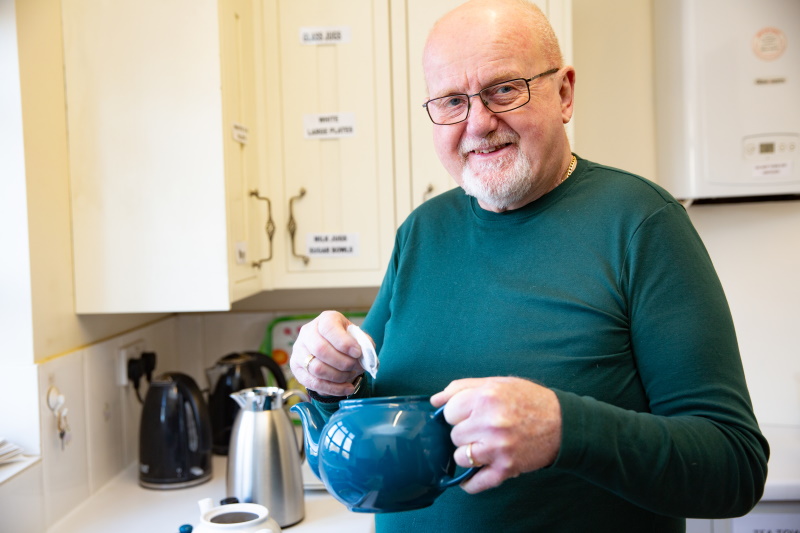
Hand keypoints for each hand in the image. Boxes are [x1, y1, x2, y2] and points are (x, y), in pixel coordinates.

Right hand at [289, 311, 366, 395]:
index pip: (329, 328)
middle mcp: (308, 332)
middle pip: (320, 349)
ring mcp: (299, 350)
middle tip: (355, 367)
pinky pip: (313, 383)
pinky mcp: (296, 368)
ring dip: (338, 376)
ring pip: (316, 368)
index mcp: (325, 320)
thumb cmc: (347, 342)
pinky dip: (333, 388)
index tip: (358, 353)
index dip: (344, 342)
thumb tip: (365, 356)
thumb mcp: (358, 338)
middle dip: (342, 362)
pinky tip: (347, 388)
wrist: (334, 351)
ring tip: (351, 376)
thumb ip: (364, 344)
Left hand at [431, 377, 561, 493]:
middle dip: (464, 433)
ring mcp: (498, 448)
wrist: (563, 423)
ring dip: (468, 454)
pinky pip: (475, 482)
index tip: (467, 414)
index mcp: (486, 398)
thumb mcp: (497, 383)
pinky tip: (472, 475)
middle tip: (480, 429)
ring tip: (483, 446)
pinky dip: (470, 482)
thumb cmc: (528, 400)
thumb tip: (435, 400)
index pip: (449, 412)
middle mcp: (491, 422)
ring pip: (461, 457)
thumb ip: (462, 387)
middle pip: (454, 435)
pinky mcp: (506, 468)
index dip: (456, 413)